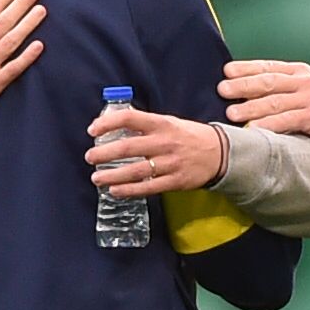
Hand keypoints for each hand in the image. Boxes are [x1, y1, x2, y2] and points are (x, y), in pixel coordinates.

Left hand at [85, 107, 225, 197]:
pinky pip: (148, 188)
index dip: (107, 124)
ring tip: (97, 178)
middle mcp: (164, 143)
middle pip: (127, 148)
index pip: (129, 119)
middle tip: (90, 157)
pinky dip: (129, 190)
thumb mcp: (170, 122)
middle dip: (104, 153)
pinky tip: (115, 191)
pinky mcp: (174, 181)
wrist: (220, 153)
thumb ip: (146, 124)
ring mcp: (169, 164)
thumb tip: (117, 124)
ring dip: (112, 175)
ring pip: (135, 171)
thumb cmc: (190, 136)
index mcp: (161, 124)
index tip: (92, 130)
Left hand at [219, 59, 309, 149]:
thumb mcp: (309, 90)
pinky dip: (269, 126)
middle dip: (242, 85)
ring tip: (231, 113)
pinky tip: (253, 130)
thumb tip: (251, 92)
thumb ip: (285, 88)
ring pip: (274, 102)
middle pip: (268, 81)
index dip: (245, 68)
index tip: (226, 71)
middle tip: (221, 90)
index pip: (268, 67)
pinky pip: (287, 121)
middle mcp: (304, 81)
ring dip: (250, 107)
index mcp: (300, 72)